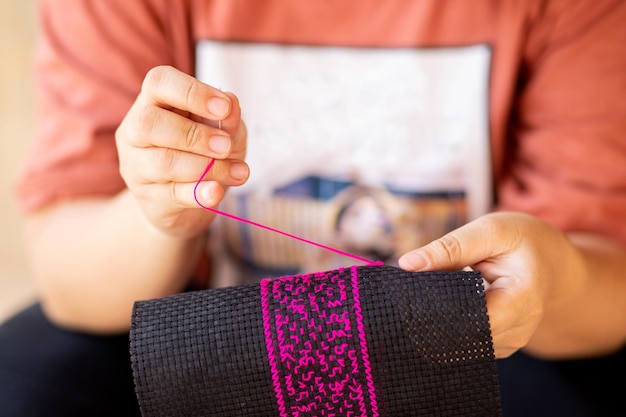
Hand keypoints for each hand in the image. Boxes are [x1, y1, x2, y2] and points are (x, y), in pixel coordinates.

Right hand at [116, 65, 247, 237]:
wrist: (191, 201)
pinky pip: (171, 194)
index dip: (191, 92)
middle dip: (194, 135)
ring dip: (206, 167)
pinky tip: (216, 192)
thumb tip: (232, 104)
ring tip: (238, 172)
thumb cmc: (207, 153)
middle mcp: (135, 131)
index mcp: (154, 101)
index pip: (159, 82)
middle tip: (225, 146)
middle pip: (149, 123)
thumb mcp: (226, 132)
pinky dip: (198, 193)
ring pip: (162, 162)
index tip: (224, 107)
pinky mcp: (148, 198)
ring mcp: (137, 167)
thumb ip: (228, 120)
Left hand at [398, 212, 583, 357]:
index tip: (412, 294)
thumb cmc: (521, 240)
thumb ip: (450, 248)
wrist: (550, 260)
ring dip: (438, 321)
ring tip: (426, 294)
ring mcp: (510, 342)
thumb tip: (407, 263)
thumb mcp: (490, 231)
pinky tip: (438, 307)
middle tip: (409, 293)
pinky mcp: (497, 345)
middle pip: (464, 335)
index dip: (440, 311)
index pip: (474, 320)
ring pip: (461, 342)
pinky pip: (465, 342)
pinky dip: (447, 325)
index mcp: (523, 299)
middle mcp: (520, 329)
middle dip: (432, 316)